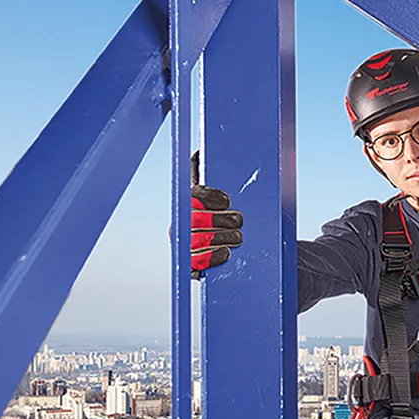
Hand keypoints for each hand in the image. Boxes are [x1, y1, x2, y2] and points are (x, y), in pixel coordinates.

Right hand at [190, 151, 241, 277]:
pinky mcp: (191, 268)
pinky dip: (215, 257)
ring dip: (224, 238)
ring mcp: (184, 248)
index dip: (210, 198)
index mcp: (184, 206)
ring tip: (238, 236)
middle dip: (224, 220)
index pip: (193, 198)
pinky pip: (199, 264)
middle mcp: (179, 227)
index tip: (227, 201)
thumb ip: (205, 172)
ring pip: (201, 241)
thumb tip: (200, 151)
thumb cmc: (222, 215)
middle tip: (239, 221)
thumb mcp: (214, 195)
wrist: (228, 247)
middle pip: (199, 221)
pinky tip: (226, 252)